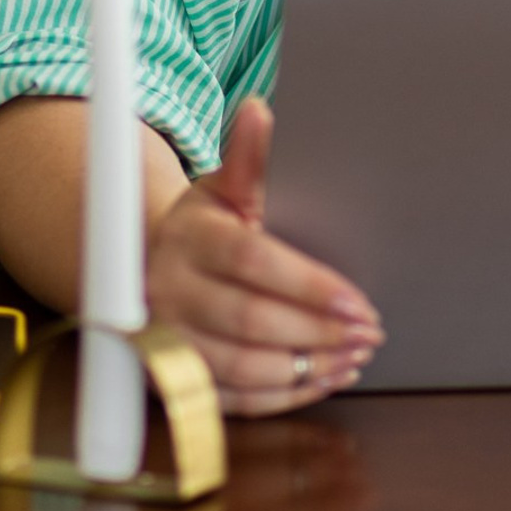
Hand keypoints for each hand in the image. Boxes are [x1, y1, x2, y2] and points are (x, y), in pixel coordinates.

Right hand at [146, 98, 384, 415]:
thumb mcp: (220, 189)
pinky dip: (285, 395)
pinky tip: (324, 378)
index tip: (358, 300)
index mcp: (191, 239)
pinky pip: (234, 400)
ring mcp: (171, 342)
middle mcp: (173, 293)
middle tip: (369, 331)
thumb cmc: (198, 228)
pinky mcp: (176, 380)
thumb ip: (247, 157)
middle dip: (319, 331)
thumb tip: (260, 109)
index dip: (309, 287)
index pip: (254, 263)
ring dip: (309, 367)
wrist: (140, 270)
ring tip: (355, 354)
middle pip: (252, 321)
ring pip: (244, 369)